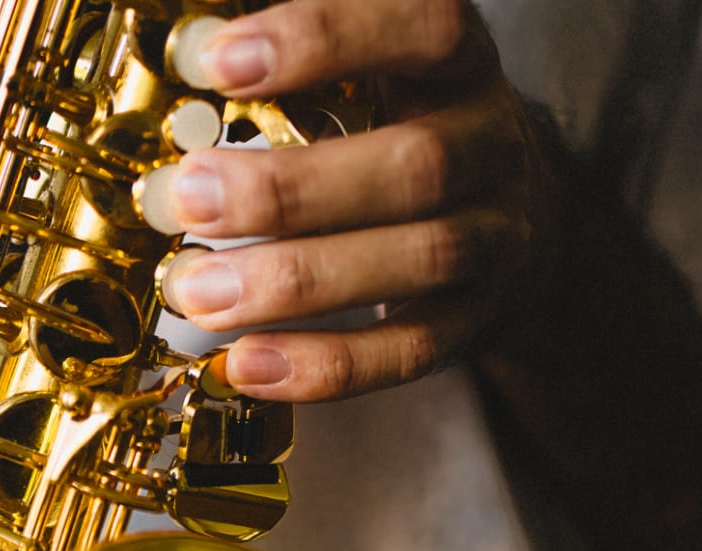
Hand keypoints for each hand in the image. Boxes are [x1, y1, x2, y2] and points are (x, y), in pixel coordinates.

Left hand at [158, 0, 561, 399]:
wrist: (518, 213)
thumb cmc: (404, 123)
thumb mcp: (370, 70)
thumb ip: (296, 66)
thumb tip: (184, 51)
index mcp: (458, 63)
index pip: (424, 28)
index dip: (325, 38)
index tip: (218, 61)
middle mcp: (490, 145)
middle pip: (416, 166)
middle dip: (288, 189)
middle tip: (183, 198)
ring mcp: (492, 239)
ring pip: (417, 261)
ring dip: (294, 282)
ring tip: (195, 291)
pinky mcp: (471, 321)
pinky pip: (409, 351)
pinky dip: (325, 364)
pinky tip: (246, 364)